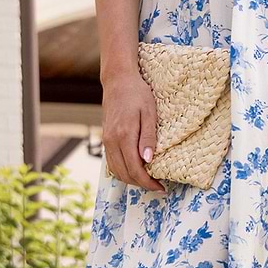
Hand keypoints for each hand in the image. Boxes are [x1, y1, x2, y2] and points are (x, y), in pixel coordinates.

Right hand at [101, 70, 166, 192]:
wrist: (118, 80)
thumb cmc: (137, 93)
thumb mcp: (149, 113)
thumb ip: (148, 138)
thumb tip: (148, 160)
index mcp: (124, 136)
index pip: (135, 170)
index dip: (148, 183)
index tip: (161, 187)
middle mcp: (112, 141)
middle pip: (125, 174)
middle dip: (141, 184)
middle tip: (157, 186)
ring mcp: (106, 140)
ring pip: (116, 171)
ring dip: (131, 180)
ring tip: (148, 180)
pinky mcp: (105, 138)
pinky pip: (112, 162)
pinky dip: (123, 171)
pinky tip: (135, 169)